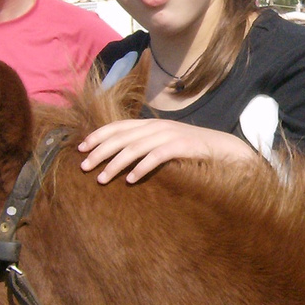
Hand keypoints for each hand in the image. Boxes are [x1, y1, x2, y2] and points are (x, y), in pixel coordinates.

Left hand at [77, 118, 256, 183]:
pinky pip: (156, 157)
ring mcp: (169, 135)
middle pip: (121, 137)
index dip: (97, 135)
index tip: (80, 148)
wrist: (223, 149)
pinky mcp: (181, 147)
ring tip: (102, 179)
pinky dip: (142, 168)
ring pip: (134, 148)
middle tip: (84, 167)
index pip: (117, 126)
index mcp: (150, 124)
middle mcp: (157, 126)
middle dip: (99, 151)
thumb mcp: (164, 143)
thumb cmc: (190, 150)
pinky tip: (131, 180)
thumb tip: (120, 156)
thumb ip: (145, 145)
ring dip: (115, 164)